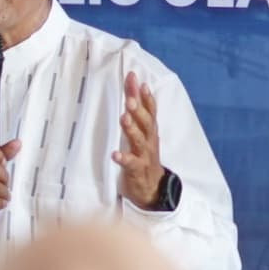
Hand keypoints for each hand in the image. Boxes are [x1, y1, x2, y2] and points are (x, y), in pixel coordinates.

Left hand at [115, 72, 168, 208]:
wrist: (153, 189)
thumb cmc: (144, 157)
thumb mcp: (142, 136)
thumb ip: (136, 117)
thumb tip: (131, 94)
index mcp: (150, 132)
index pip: (149, 111)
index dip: (144, 96)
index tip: (138, 80)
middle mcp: (149, 141)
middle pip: (146, 123)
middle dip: (138, 110)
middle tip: (129, 98)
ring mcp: (144, 156)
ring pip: (139, 141)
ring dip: (131, 129)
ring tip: (123, 118)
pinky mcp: (137, 171)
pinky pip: (131, 164)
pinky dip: (124, 158)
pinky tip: (115, 154)